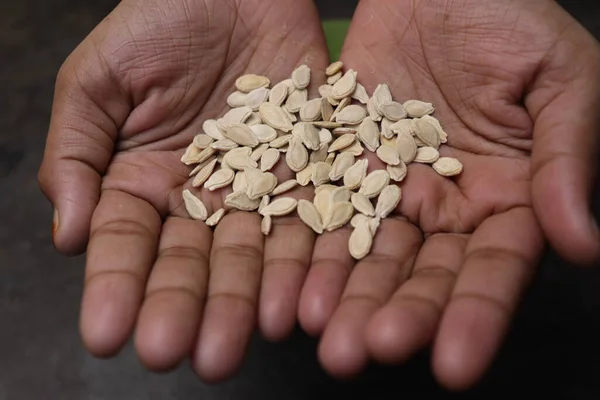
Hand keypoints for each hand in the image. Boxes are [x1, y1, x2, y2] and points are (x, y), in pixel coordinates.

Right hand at [38, 0, 327, 381]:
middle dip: (184, 308)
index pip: (125, 245)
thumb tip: (67, 236)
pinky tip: (297, 300)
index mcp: (142, 182)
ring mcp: (259, 190)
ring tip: (238, 343)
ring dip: (246, 301)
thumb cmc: (158, 22)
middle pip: (193, 263)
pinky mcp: (311, 172)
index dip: (114, 288)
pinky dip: (305, 261)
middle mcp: (201, 199)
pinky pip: (311, 221)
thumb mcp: (99, 80)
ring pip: (253, 255)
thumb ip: (75, 154)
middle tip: (179, 355)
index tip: (107, 335)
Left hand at [297, 0, 599, 389]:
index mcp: (507, 197)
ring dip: (343, 296)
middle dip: (394, 314)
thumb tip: (582, 244)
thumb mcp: (560, 78)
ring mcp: (388, 188)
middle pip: (419, 273)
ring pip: (364, 253)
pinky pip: (320, 209)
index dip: (475, 315)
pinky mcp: (339, 165)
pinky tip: (290, 283)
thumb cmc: (509, 20)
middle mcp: (444, 207)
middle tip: (362, 354)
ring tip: (323, 337)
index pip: (492, 268)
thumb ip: (568, 157)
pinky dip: (307, 246)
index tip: (454, 364)